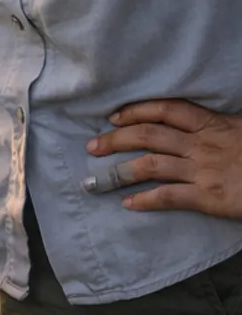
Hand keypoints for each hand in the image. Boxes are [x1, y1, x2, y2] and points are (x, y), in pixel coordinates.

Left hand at [86, 99, 241, 215]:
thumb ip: (222, 125)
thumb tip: (202, 121)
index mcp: (214, 125)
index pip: (166, 109)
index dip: (136, 111)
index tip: (113, 116)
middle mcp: (203, 144)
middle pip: (148, 135)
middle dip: (115, 139)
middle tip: (92, 146)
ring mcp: (203, 171)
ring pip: (150, 165)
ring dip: (119, 171)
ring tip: (97, 179)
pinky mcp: (208, 197)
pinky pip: (168, 196)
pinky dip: (145, 200)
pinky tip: (128, 204)